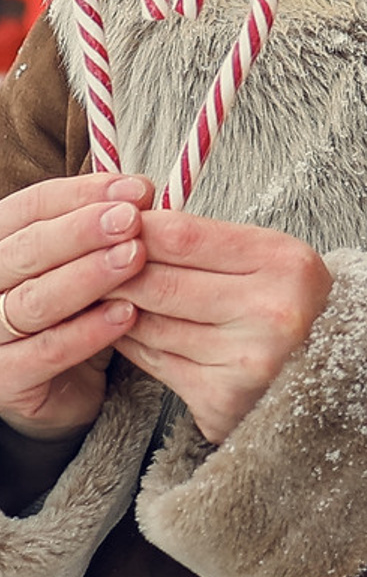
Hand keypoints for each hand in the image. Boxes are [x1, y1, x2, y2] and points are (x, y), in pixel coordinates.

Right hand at [0, 173, 156, 438]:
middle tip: (132, 220)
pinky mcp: (6, 379)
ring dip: (88, 277)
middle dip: (83, 231)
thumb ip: (104, 230)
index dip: (82, 194)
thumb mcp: (83, 263)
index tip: (138, 190)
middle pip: (26, 250)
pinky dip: (88, 331)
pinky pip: (47, 351)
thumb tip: (142, 192)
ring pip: (33, 300)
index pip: (28, 208)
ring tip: (135, 260)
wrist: (61, 386)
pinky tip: (128, 315)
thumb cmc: (74, 311)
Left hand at [112, 211, 332, 444]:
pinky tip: (134, 332)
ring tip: (113, 298)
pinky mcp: (223, 399)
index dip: (135, 229)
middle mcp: (273, 313)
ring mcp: (248, 360)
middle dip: (115, 273)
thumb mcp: (269, 259)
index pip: (182, 235)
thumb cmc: (291, 303)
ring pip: (147, 324)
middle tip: (91, 266)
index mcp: (287, 264)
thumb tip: (122, 229)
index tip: (112, 228)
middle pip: (157, 282)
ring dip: (118, 310)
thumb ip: (204, 243)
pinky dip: (134, 344)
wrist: (338, 372)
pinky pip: (153, 362)